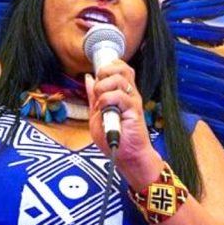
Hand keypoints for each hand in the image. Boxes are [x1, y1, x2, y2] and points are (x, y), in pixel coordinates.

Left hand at [85, 61, 162, 189]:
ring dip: (104, 87)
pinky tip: (105, 110)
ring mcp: (133, 100)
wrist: (128, 157)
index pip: (119, 67)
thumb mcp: (97, 114)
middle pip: (121, 68)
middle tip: (98, 90)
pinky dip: (107, 100)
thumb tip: (89, 78)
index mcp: (122, 92)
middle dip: (104, 73)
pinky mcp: (134, 110)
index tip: (98, 79)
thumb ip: (94, 96)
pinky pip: (120, 96)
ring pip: (120, 78)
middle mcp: (130, 93)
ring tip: (101, 102)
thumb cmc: (115, 138)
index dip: (107, 67)